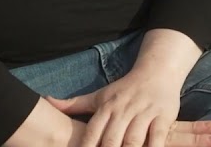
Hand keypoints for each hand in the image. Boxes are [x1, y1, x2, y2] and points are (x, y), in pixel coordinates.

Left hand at [48, 74, 210, 146]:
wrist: (157, 71)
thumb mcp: (100, 95)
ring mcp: (144, 114)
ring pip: (133, 141)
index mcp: (107, 108)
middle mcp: (124, 111)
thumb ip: (74, 103)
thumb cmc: (125, 89)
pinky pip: (157, 138)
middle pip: (112, 141)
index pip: (92, 134)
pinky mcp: (163, 117)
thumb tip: (47, 102)